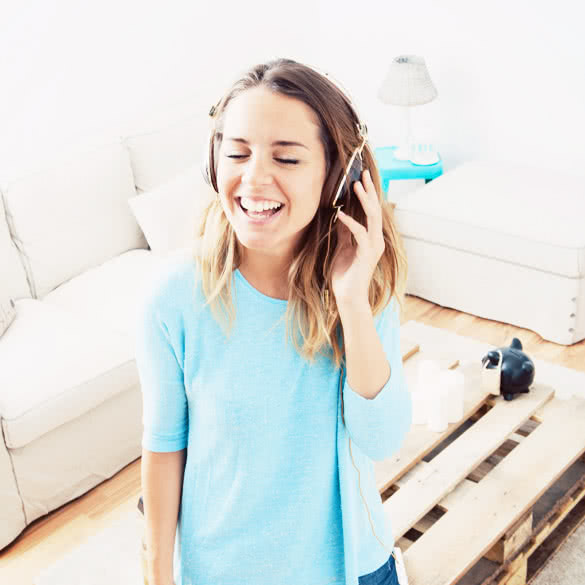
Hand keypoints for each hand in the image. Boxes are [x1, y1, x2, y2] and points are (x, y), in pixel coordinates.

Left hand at [330, 169, 384, 306]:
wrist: (347, 297)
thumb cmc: (344, 275)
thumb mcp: (342, 248)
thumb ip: (344, 233)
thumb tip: (341, 215)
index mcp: (371, 238)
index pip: (371, 211)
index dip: (367, 194)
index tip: (360, 178)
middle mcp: (376, 240)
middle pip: (375, 209)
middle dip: (369, 191)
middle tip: (362, 173)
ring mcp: (373, 247)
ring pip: (372, 218)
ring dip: (364, 201)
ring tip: (356, 185)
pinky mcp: (366, 255)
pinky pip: (360, 234)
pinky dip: (350, 223)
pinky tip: (340, 215)